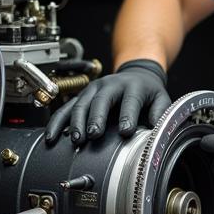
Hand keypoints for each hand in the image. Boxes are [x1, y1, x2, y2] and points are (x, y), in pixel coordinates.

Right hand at [45, 59, 169, 145]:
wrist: (136, 73)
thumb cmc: (148, 91)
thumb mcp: (161, 99)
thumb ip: (160, 114)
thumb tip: (157, 130)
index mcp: (133, 86)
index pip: (130, 100)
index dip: (128, 116)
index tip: (126, 132)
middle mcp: (111, 85)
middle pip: (101, 100)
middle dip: (95, 118)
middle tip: (93, 135)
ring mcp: (93, 89)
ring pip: (81, 104)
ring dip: (76, 122)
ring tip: (75, 140)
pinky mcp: (82, 96)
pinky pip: (66, 109)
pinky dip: (58, 122)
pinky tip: (52, 136)